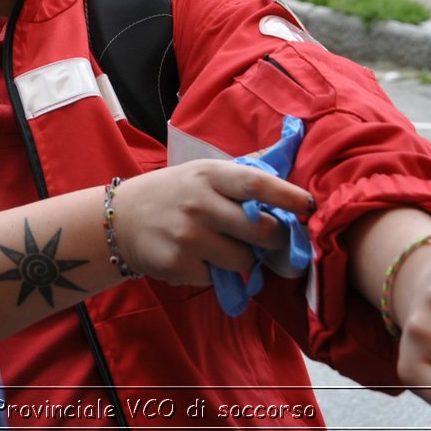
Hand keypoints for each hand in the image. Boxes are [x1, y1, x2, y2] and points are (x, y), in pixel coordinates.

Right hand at [112, 161, 313, 284]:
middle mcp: (200, 204)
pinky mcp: (180, 265)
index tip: (310, 206)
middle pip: (261, 230)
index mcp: (209, 175)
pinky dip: (216, 273)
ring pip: (245, 260)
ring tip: (224, 247)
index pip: (256, 183)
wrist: (120, 220)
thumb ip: (243, 171)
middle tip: (274, 239)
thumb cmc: (172, 193)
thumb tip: (288, 152)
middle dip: (276, 238)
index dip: (288, 195)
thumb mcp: (202, 172)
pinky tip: (198, 259)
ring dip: (244, 259)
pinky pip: (219, 278)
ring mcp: (189, 236)